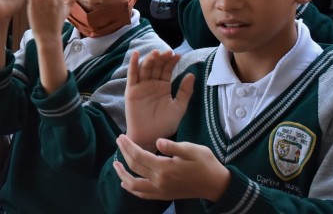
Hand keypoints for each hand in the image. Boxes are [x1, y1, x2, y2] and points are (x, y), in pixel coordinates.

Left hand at [113, 135, 230, 202]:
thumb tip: (159, 142)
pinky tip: (126, 184)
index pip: (138, 156)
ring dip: (123, 175)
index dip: (128, 145)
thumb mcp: (192, 150)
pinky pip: (144, 195)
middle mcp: (160, 182)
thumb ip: (173, 146)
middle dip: (123, 154)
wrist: (217, 185)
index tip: (121, 136)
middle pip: (134, 168)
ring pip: (135, 186)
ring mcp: (161, 191)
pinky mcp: (165, 196)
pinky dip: (132, 190)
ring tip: (115, 166)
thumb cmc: (206, 163)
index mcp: (165, 168)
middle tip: (118, 142)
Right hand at [124, 50, 193, 150]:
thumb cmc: (165, 124)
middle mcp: (151, 83)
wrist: (151, 137)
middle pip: (156, 66)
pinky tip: (135, 54)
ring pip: (145, 68)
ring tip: (156, 53)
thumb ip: (185, 91)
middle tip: (168, 52)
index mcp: (163, 86)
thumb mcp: (179, 107)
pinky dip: (133, 64)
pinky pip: (132, 75)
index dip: (172, 61)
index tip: (178, 55)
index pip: (167, 69)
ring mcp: (141, 86)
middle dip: (162, 58)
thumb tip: (191, 74)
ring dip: (150, 59)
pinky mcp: (131, 90)